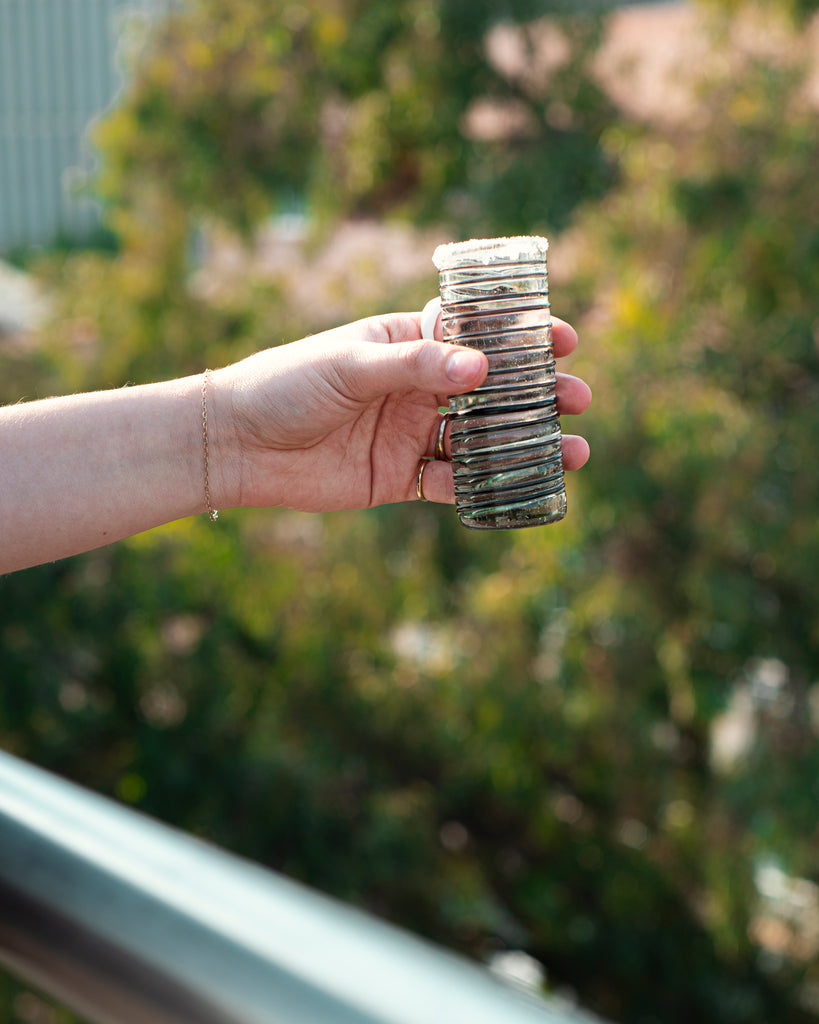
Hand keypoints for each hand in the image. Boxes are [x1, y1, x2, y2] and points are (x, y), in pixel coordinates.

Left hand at [211, 312, 590, 511]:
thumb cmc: (287, 386)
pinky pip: (452, 483)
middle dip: (537, 396)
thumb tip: (482, 367)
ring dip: (525, 445)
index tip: (564, 340)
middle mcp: (417, 388)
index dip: (521, 338)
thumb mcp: (350, 366)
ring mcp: (412, 434)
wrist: (240, 445)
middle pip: (491, 391)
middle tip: (578, 401)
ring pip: (481, 440)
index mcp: (406, 345)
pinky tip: (518, 488)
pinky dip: (484, 487)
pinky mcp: (400, 478)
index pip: (475, 335)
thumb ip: (414, 367)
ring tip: (572, 454)